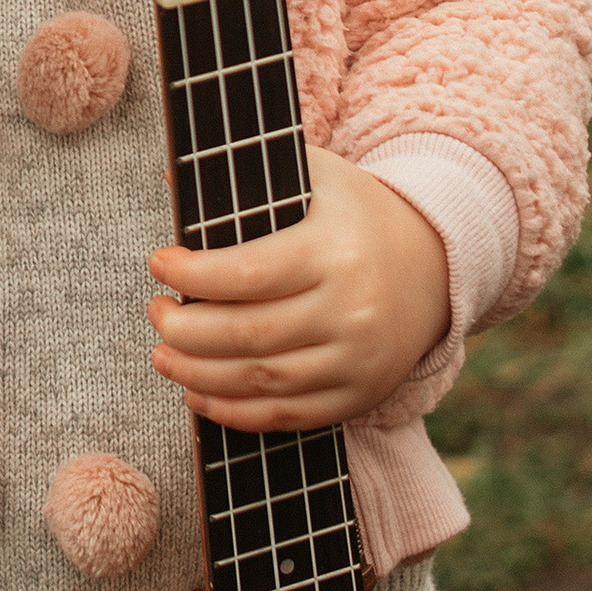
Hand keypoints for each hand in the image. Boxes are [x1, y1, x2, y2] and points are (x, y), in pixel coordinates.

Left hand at [145, 149, 450, 434]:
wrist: (436, 263)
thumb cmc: (356, 214)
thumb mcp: (315, 176)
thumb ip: (247, 174)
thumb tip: (172, 178)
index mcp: (335, 251)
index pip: (247, 274)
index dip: (191, 276)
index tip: (159, 264)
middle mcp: (351, 310)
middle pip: (247, 334)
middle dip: (184, 329)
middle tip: (156, 313)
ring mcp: (357, 359)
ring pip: (261, 381)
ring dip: (197, 374)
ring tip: (163, 353)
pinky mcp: (359, 395)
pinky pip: (287, 416)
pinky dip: (234, 412)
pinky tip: (197, 394)